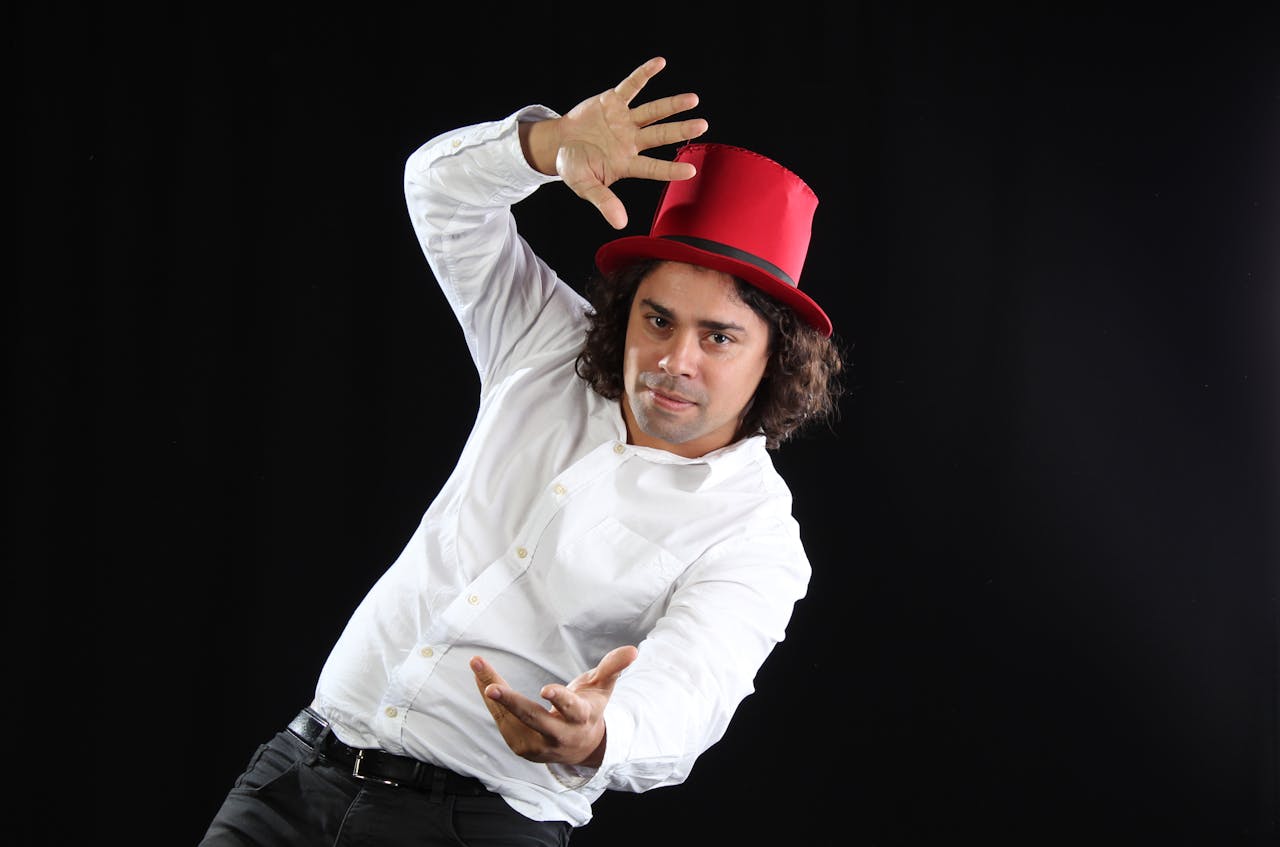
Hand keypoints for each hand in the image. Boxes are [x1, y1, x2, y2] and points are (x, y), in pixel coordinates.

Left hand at [470, 645, 638, 766]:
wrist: (580, 749)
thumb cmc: (588, 711)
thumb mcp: (602, 689)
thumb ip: (613, 667)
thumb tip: (633, 650)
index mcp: (580, 718)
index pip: (570, 710)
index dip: (560, 700)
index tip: (546, 690)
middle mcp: (558, 735)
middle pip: (533, 719)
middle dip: (512, 703)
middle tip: (491, 687)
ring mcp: (537, 744)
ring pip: (510, 718)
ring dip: (492, 692)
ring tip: (478, 666)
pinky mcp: (520, 746)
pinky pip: (501, 720)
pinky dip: (491, 700)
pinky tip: (481, 678)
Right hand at [520, 56, 707, 229]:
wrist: (558, 145)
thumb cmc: (574, 168)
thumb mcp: (585, 186)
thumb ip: (604, 202)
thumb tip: (620, 224)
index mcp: (626, 163)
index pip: (653, 167)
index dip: (670, 168)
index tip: (692, 171)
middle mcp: (630, 141)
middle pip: (659, 135)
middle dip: (680, 130)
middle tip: (703, 126)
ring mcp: (623, 121)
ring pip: (652, 111)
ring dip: (671, 105)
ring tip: (693, 100)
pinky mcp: (613, 102)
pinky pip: (630, 86)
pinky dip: (644, 75)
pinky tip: (660, 63)